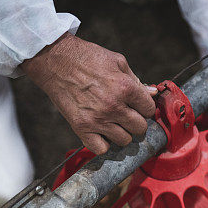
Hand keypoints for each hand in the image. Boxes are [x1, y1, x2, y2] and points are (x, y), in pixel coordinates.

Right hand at [21, 33, 156, 154]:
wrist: (55, 61)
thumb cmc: (87, 58)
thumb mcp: (117, 61)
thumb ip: (136, 80)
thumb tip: (153, 93)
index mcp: (125, 87)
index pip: (149, 110)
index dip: (145, 108)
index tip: (138, 106)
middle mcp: (113, 106)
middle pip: (140, 128)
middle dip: (136, 122)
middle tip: (127, 115)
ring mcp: (97, 119)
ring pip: (124, 140)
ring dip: (121, 133)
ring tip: (113, 123)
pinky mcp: (81, 128)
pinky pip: (101, 149)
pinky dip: (103, 144)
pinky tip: (101, 132)